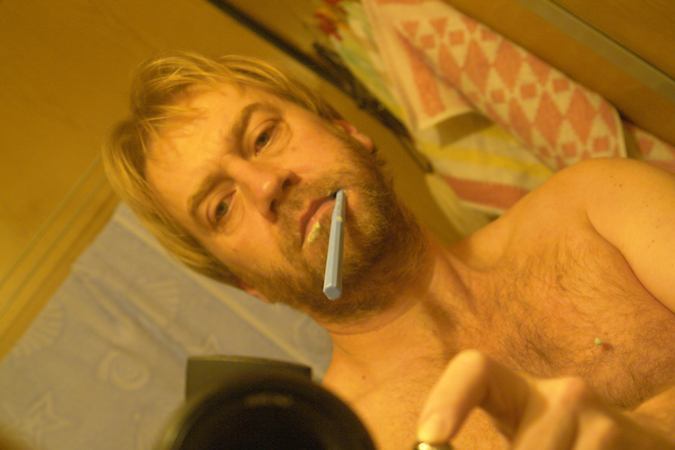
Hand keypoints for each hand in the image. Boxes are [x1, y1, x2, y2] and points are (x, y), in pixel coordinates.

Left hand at [416, 350, 674, 448]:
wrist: (644, 442)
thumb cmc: (562, 443)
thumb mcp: (524, 435)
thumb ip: (494, 441)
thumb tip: (434, 445)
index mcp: (520, 390)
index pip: (476, 370)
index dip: (447, 399)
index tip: (429, 436)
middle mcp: (562, 394)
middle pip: (521, 448)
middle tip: (508, 449)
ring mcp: (601, 421)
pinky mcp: (637, 444)